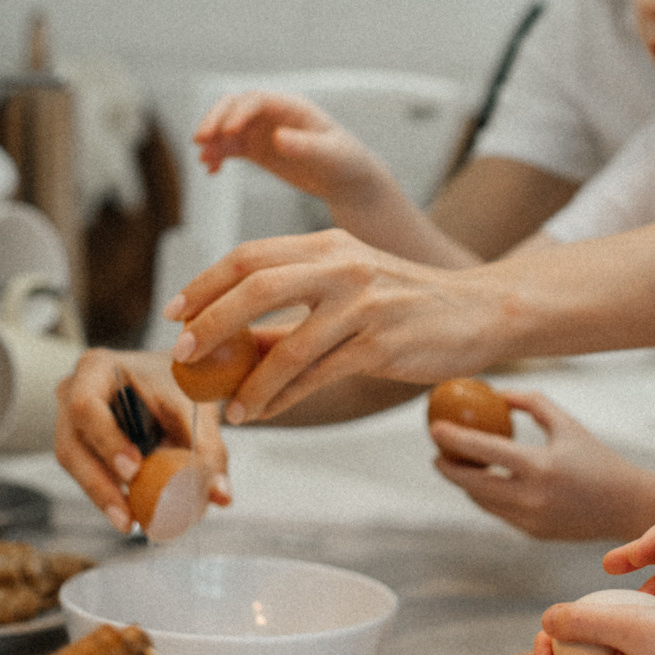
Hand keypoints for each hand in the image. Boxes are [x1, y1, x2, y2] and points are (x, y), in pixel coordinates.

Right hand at [55, 348, 230, 531]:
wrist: (173, 374)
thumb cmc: (180, 380)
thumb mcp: (195, 404)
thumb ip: (209, 447)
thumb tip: (221, 498)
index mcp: (96, 368)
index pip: (86, 407)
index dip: (107, 441)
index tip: (135, 469)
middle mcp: (73, 393)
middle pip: (71, 446)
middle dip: (99, 485)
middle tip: (129, 516)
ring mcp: (70, 420)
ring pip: (74, 466)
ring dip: (102, 497)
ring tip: (131, 523)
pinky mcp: (80, 443)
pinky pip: (86, 472)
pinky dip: (108, 493)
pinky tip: (130, 513)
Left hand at [165, 232, 508, 423]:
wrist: (478, 311)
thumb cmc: (406, 302)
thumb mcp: (348, 288)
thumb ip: (294, 309)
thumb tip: (229, 342)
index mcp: (330, 243)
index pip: (251, 255)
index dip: (205, 283)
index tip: (175, 312)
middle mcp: (344, 265)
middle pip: (257, 285)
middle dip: (212, 321)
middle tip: (185, 353)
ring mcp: (365, 303)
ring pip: (287, 344)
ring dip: (247, 381)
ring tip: (225, 407)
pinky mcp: (382, 344)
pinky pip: (318, 375)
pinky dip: (282, 397)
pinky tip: (262, 411)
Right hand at [193, 92, 387, 215]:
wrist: (347, 181)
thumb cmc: (346, 163)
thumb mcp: (330, 156)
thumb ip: (306, 146)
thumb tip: (278, 137)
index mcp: (292, 107)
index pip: (256, 100)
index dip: (238, 112)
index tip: (227, 133)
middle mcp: (273, 114)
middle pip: (233, 106)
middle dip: (214, 120)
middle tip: (199, 141)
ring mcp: (263, 131)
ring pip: (225, 127)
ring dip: (211, 140)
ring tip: (205, 160)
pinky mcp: (256, 149)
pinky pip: (228, 147)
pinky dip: (217, 156)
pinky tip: (212, 171)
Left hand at [433, 391, 649, 539]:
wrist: (625, 504)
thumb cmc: (596, 457)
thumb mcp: (566, 423)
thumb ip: (531, 403)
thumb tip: (495, 393)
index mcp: (540, 467)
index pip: (484, 451)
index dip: (454, 438)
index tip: (434, 427)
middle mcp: (532, 498)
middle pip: (472, 484)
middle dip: (447, 468)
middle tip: (437, 452)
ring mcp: (530, 521)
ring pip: (482, 501)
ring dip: (466, 483)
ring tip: (458, 463)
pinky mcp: (533, 534)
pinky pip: (499, 512)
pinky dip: (487, 496)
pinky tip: (484, 481)